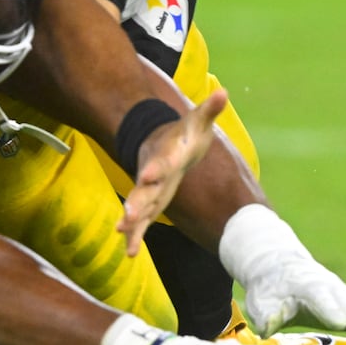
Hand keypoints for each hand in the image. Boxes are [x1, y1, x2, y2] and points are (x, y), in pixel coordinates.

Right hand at [116, 89, 228, 256]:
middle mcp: (154, 174)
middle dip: (136, 203)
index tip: (148, 175)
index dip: (155, 168)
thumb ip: (209, 109)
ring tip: (121, 235)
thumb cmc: (184, 132)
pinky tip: (130, 253)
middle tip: (127, 216)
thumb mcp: (197, 121)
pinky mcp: (151, 201)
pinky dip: (135, 235)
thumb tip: (223, 92)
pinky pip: (142, 220)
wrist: (160, 140)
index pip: (161, 162)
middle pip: (144, 190)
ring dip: (132, 222)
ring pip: (140, 207)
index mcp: (167, 155)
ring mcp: (150, 189)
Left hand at [237, 251, 345, 340]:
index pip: (319, 297)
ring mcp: (341, 292)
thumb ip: (266, 315)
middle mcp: (328, 286)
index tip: (341, 323)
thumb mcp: (260, 301)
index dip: (330, 310)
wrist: (280, 266)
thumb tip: (267, 329)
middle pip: (344, 302)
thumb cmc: (269, 289)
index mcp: (305, 285)